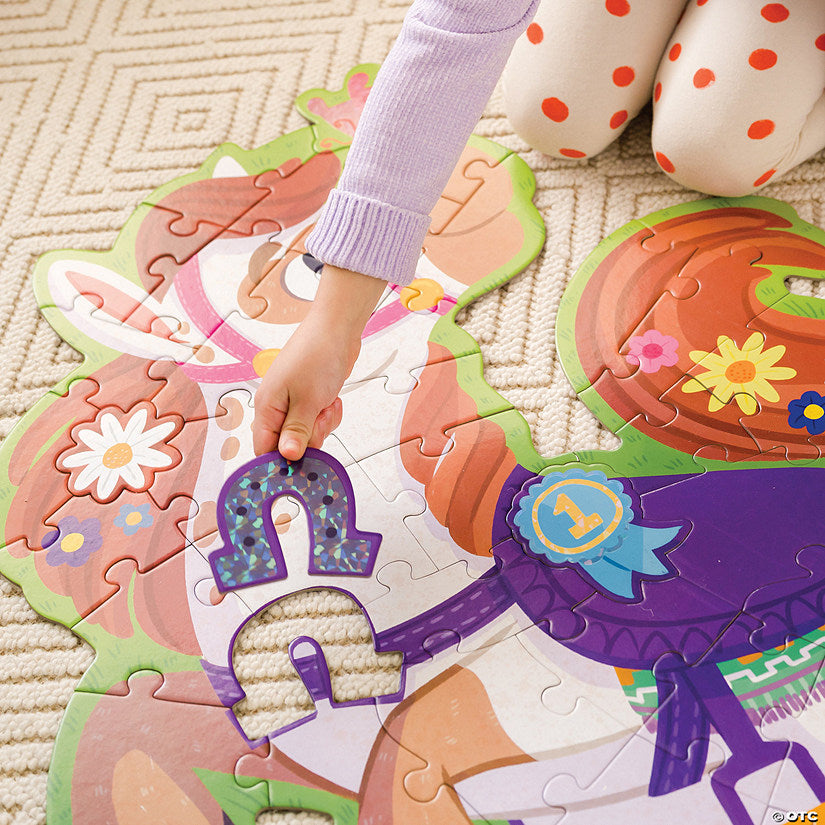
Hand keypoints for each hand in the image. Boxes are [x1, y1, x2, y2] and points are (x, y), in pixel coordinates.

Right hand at [252, 264, 385, 459]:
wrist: (337, 328)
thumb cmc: (317, 355)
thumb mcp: (308, 401)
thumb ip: (297, 432)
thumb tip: (287, 457)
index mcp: (266, 408)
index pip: (264, 450)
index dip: (280, 462)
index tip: (300, 467)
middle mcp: (276, 407)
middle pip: (289, 445)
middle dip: (310, 438)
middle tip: (319, 419)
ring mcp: (293, 402)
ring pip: (307, 434)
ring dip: (322, 425)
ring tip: (327, 404)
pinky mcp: (309, 399)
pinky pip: (318, 421)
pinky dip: (328, 414)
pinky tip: (332, 399)